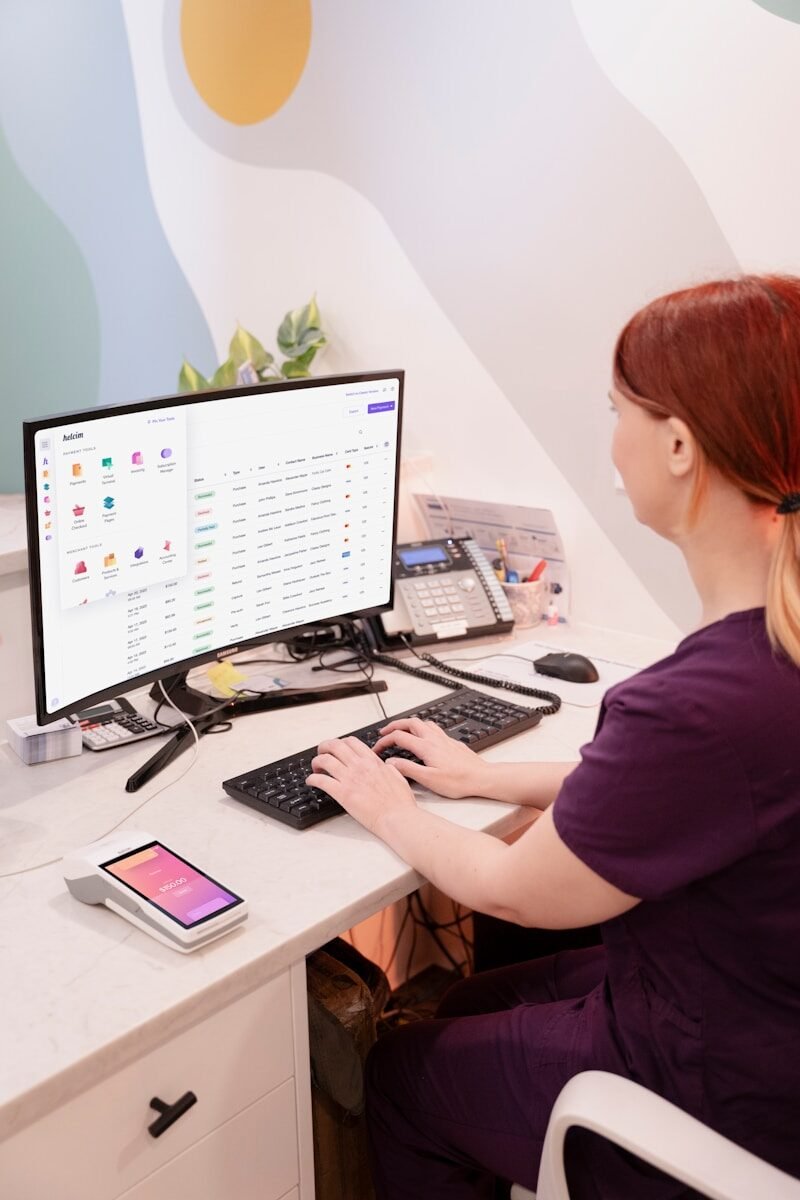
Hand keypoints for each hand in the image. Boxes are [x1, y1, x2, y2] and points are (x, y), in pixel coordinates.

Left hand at [307, 736, 417, 836]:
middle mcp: (359, 766)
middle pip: (334, 746)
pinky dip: (312, 779)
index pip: (351, 742)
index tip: (337, 749)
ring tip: (316, 768)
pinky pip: (321, 781)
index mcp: (372, 761)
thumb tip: (384, 764)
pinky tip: (311, 782)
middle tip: (321, 753)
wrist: (397, 818)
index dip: (340, 743)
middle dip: (324, 747)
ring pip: (325, 760)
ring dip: (316, 762)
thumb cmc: (400, 803)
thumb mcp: (398, 776)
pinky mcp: (343, 794)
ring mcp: (350, 779)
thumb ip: (389, 768)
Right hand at [372, 718, 488, 798]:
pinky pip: (433, 728)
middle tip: (385, 732)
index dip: (385, 740)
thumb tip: (391, 762)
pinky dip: (422, 728)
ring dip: (409, 724)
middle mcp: (435, 739)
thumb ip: (408, 769)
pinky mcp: (451, 742)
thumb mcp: (429, 779)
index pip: (399, 737)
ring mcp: (444, 739)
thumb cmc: (459, 781)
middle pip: (410, 722)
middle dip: (395, 725)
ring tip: (402, 731)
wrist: (481, 778)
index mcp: (426, 747)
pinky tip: (424, 736)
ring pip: (423, 722)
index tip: (377, 748)